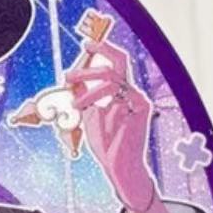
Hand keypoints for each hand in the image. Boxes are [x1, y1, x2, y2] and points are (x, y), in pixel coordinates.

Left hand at [65, 39, 166, 212]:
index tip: (87, 46)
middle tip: (70, 73)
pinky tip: (91, 114)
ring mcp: (138, 101)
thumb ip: (84, 96)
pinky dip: (101, 104)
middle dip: (95, 60)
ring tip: (75, 103)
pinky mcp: (141, 111)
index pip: (115, 64)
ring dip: (89, 88)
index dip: (103, 51)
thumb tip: (72, 79)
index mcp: (121, 92)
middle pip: (119, 63)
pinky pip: (119, 98)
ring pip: (112, 79)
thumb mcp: (89, 115)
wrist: (120, 166)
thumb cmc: (106, 143)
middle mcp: (131, 93)